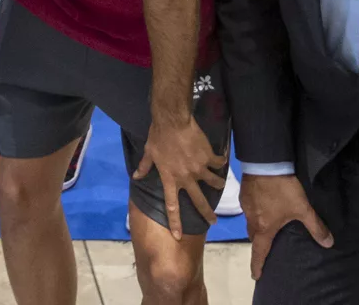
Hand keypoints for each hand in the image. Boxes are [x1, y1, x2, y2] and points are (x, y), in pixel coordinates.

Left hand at [134, 115, 225, 238]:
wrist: (173, 121)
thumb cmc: (158, 136)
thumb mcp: (149, 153)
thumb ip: (144, 167)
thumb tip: (136, 177)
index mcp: (169, 178)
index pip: (172, 206)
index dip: (175, 222)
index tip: (178, 236)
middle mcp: (185, 178)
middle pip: (198, 202)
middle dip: (207, 214)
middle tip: (213, 222)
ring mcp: (198, 168)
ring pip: (214, 183)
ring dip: (218, 185)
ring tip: (220, 185)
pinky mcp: (208, 157)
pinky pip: (218, 164)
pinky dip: (220, 162)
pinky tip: (222, 160)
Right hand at [241, 173, 331, 279]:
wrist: (265, 163)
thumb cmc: (283, 190)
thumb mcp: (303, 209)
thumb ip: (315, 226)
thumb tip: (328, 243)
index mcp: (264, 228)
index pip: (259, 251)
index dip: (258, 265)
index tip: (256, 275)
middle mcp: (252, 219)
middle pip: (253, 237)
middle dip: (259, 244)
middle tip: (266, 247)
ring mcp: (246, 206)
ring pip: (250, 222)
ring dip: (257, 227)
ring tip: (266, 225)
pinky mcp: (245, 193)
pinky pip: (249, 209)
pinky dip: (256, 212)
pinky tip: (263, 206)